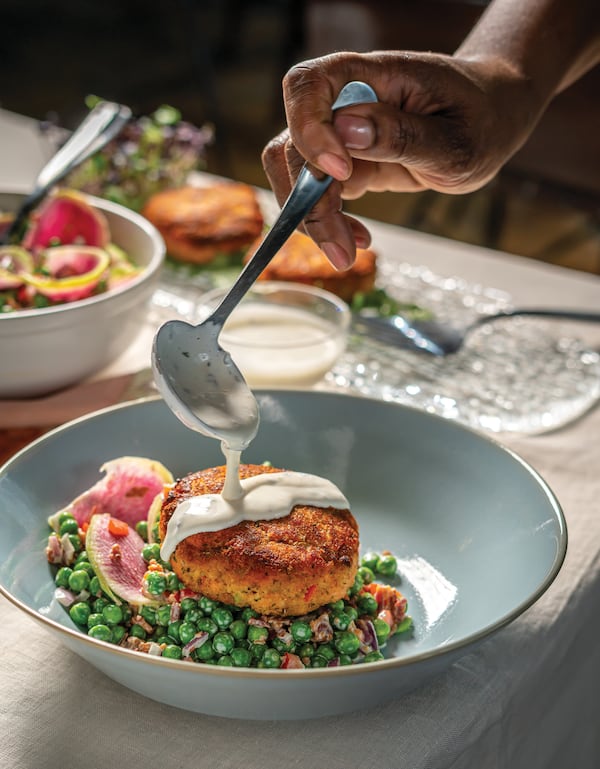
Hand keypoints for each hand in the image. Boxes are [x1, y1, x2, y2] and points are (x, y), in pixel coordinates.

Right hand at [262, 50, 536, 268]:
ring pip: (296, 174)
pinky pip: (316, 194)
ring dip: (312, 218)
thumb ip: (402, 133)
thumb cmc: (480, 120)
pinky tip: (358, 239)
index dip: (310, 129)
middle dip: (308, 201)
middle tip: (340, 247)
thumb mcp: (455, 137)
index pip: (308, 86)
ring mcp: (340, 136)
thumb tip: (346, 130)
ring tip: (346, 252)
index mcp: (372, 76)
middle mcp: (345, 102)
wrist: (489, 122)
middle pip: (293, 143)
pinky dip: (328, 222)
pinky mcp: (345, 164)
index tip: (341, 172)